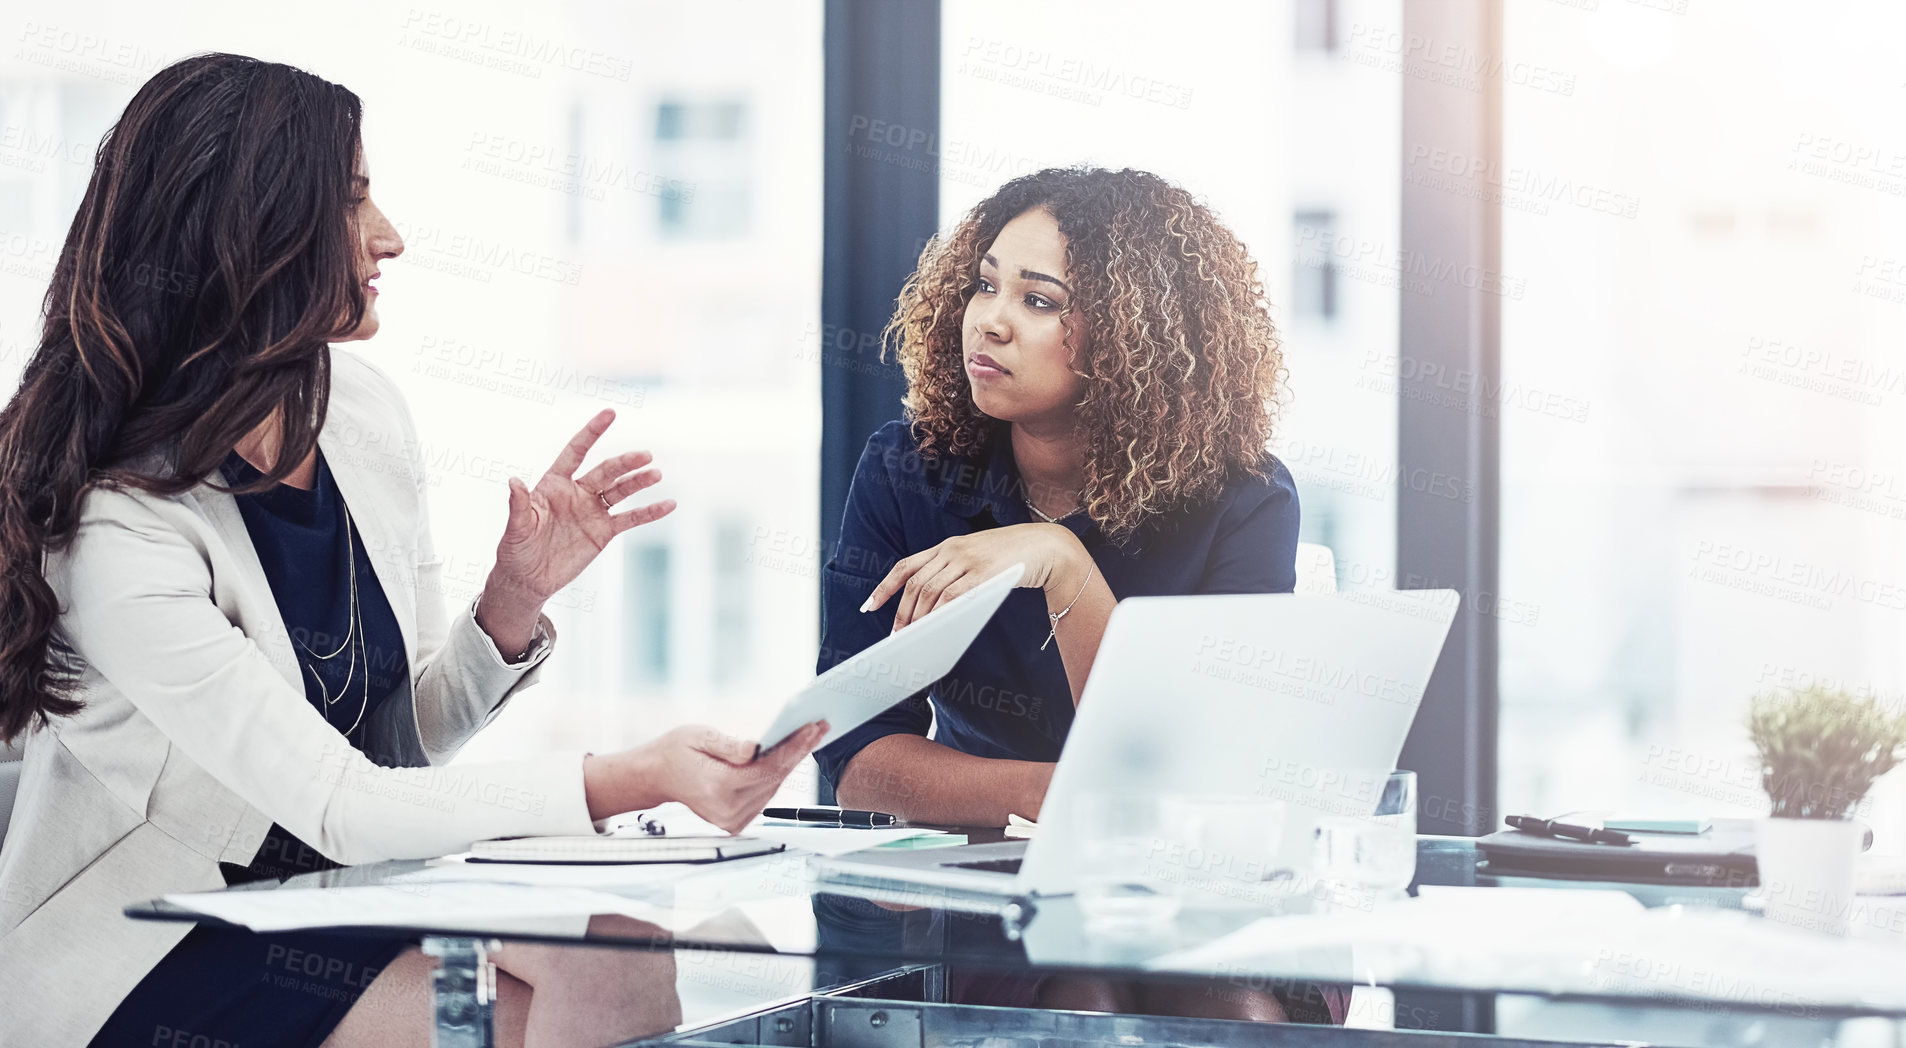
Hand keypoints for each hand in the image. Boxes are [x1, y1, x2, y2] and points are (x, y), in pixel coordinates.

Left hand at [490, 409, 675, 602]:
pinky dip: (650, 512)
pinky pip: (630, 519)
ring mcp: (592, 511)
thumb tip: (514, 481)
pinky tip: (669, 504)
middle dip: (625, 462)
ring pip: (621, 490)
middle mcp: (577, 492)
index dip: (592, 432)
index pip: (576, 451)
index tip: (610, 413)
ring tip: (656, 473)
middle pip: (606, 471)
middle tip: (645, 455)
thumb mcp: (516, 528)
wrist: (529, 579)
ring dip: (639, 481)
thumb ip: (520, 504)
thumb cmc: (515, 550)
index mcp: (554, 484)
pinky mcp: (604, 532)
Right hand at [624, 721, 828, 833]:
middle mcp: (727, 809)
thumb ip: (729, 745)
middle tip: (819, 727)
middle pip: (775, 778)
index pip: (768, 768)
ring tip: (808, 737)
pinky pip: (764, 795)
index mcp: (718, 787)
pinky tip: (788, 755)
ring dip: (791, 763)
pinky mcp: (735, 822)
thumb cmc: (676, 752)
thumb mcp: (699, 736)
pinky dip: (776, 775)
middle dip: (799, 751)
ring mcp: (731, 820)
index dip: (794, 746)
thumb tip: (756, 749)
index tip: (812, 727)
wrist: (657, 776)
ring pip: (773, 788)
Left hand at [862, 523, 1083, 630]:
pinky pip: (954, 595)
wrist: (1048, 547)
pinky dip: (940, 612)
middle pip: (916, 583)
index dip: (885, 587)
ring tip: (913, 638)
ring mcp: (969, 559)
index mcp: (948, 546)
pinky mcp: (985, 572)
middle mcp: (953, 549)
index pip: (906, 566)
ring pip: (931, 590)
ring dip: (919, 617)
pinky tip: (935, 627)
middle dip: (902, 612)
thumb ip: (955, 576)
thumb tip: (932, 608)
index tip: (869, 607)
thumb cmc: (1013, 558)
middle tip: (896, 636)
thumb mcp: (978, 560)